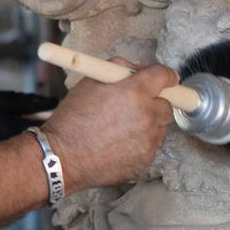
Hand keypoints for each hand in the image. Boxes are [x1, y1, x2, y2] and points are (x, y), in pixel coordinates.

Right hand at [41, 59, 175, 191]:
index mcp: (133, 92)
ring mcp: (148, 140)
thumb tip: (138, 71)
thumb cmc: (71, 119)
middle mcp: (146, 115)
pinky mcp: (146, 160)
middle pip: (167, 105)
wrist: (62, 157)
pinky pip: (151, 146)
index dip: (165, 76)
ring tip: (119, 128)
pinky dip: (139, 143)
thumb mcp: (88, 82)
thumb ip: (118, 69)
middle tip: (133, 106)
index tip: (165, 79)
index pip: (165, 76)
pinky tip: (118, 144)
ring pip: (160, 127)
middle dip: (154, 103)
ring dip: (147, 124)